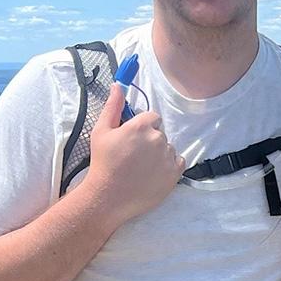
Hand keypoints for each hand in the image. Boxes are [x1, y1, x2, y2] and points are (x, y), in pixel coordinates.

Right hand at [83, 82, 182, 226]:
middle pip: (160, 133)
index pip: (152, 118)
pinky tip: (154, 173)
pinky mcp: (174, 174)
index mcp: (142, 126)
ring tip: (142, 168)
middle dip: (150, 141)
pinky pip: (179, 162)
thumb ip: (113, 106)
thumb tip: (118, 85)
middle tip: (134, 156)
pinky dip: (169, 166)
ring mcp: (168, 157)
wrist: (109, 196)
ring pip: (168, 148)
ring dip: (159, 154)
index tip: (133, 140)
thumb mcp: (101, 131)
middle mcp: (158, 139)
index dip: (143, 128)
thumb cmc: (103, 163)